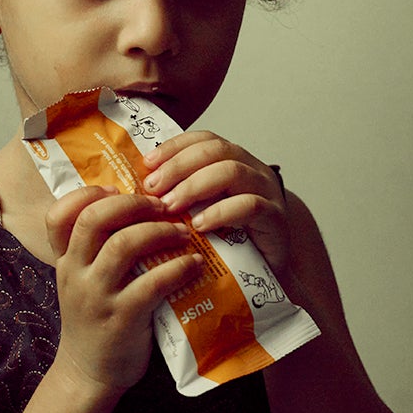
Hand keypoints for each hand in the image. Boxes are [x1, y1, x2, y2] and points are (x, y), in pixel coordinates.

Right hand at [44, 186, 207, 396]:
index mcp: (64, 261)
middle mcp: (75, 274)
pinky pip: (152, 283)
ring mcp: (97, 297)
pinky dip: (178, 268)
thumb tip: (136, 207)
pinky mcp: (122, 318)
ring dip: (159, 231)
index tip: (117, 190)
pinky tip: (195, 263)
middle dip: (132, 204)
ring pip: (123, 245)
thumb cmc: (94, 320)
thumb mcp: (82, 281)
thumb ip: (95, 250)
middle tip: (162, 205)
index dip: (87, 194)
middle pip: (93, 220)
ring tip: (183, 231)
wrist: (88, 373)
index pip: (59, 215)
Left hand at [138, 132, 290, 281]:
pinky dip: (221, 212)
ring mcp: (267, 191)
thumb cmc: (232, 242)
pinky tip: (200, 225)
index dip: (175, 147)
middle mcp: (252, 170)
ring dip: (195, 186)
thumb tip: (138, 189)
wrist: (268, 273)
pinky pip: (250, 205)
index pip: (203, 140)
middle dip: (179, 166)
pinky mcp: (275, 218)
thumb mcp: (202, 212)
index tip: (148, 163)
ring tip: (171, 206)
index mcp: (233, 162)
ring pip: (232, 171)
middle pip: (215, 150)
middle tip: (153, 188)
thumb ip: (180, 196)